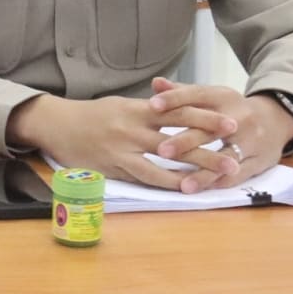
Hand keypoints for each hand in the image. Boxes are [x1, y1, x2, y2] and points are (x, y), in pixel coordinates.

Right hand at [7, 92, 245, 192]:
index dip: (206, 117)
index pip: (177, 110)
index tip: (230, 122)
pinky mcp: (115, 167)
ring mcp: (124, 148)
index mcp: (137, 108)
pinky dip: (168, 183)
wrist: (55, 125)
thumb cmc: (90, 115)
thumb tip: (175, 105)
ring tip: (222, 175)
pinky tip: (187, 188)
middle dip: (210, 144)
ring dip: (197, 168)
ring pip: (167, 160)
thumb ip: (148, 108)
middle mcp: (133, 127)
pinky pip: (147, 177)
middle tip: (237, 151)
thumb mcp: (120, 104)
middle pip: (179, 135)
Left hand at [148, 78, 292, 190]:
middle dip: (186, 141)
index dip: (175, 99)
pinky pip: (238, 176)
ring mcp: (251, 141)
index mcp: (223, 97)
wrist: (276, 120)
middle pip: (210, 130)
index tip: (152, 106)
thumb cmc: (231, 109)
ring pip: (226, 157)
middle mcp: (238, 118)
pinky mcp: (259, 161)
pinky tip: (201, 190)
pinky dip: (218, 183)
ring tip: (183, 184)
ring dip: (204, 172)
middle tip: (161, 151)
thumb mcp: (211, 96)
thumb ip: (182, 92)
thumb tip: (156, 83)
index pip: (197, 95)